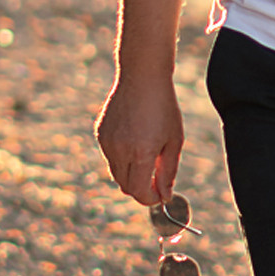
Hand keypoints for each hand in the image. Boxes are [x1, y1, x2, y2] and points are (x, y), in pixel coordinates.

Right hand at [95, 70, 183, 207]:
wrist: (142, 76)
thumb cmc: (163, 107)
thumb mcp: (174, 140)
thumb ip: (168, 171)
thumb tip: (165, 196)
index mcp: (142, 153)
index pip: (139, 192)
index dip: (150, 199)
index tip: (160, 195)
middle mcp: (120, 150)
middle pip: (126, 187)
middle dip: (141, 189)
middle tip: (156, 179)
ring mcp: (107, 142)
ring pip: (117, 173)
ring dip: (132, 173)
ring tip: (148, 152)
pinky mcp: (101, 134)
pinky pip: (110, 157)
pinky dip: (122, 158)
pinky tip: (135, 137)